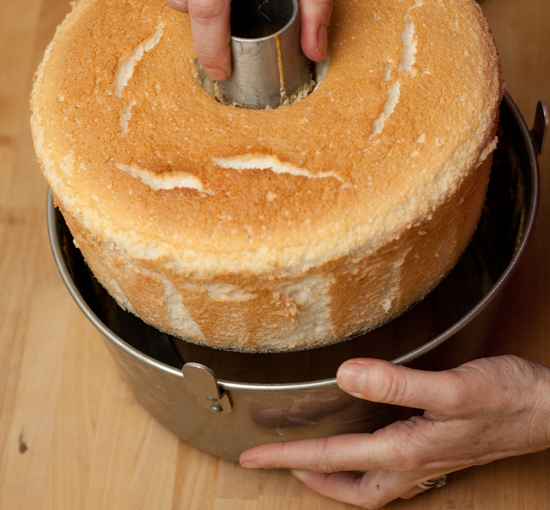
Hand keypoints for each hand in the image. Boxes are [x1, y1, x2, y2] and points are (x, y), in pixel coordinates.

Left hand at [240, 356, 549, 508]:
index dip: (288, 457)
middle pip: (349, 487)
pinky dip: (363, 464)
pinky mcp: (439, 448)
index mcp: (407, 451)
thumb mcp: (452, 389)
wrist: (548, 408)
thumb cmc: (508, 399)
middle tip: (275, 461)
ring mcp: (427, 459)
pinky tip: (364, 445)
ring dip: (334, 473)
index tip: (253, 457)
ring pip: (369, 482)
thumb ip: (396, 384)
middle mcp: (413, 462)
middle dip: (307, 475)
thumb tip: (345, 376)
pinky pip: (389, 469)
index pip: (334, 459)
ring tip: (308, 457)